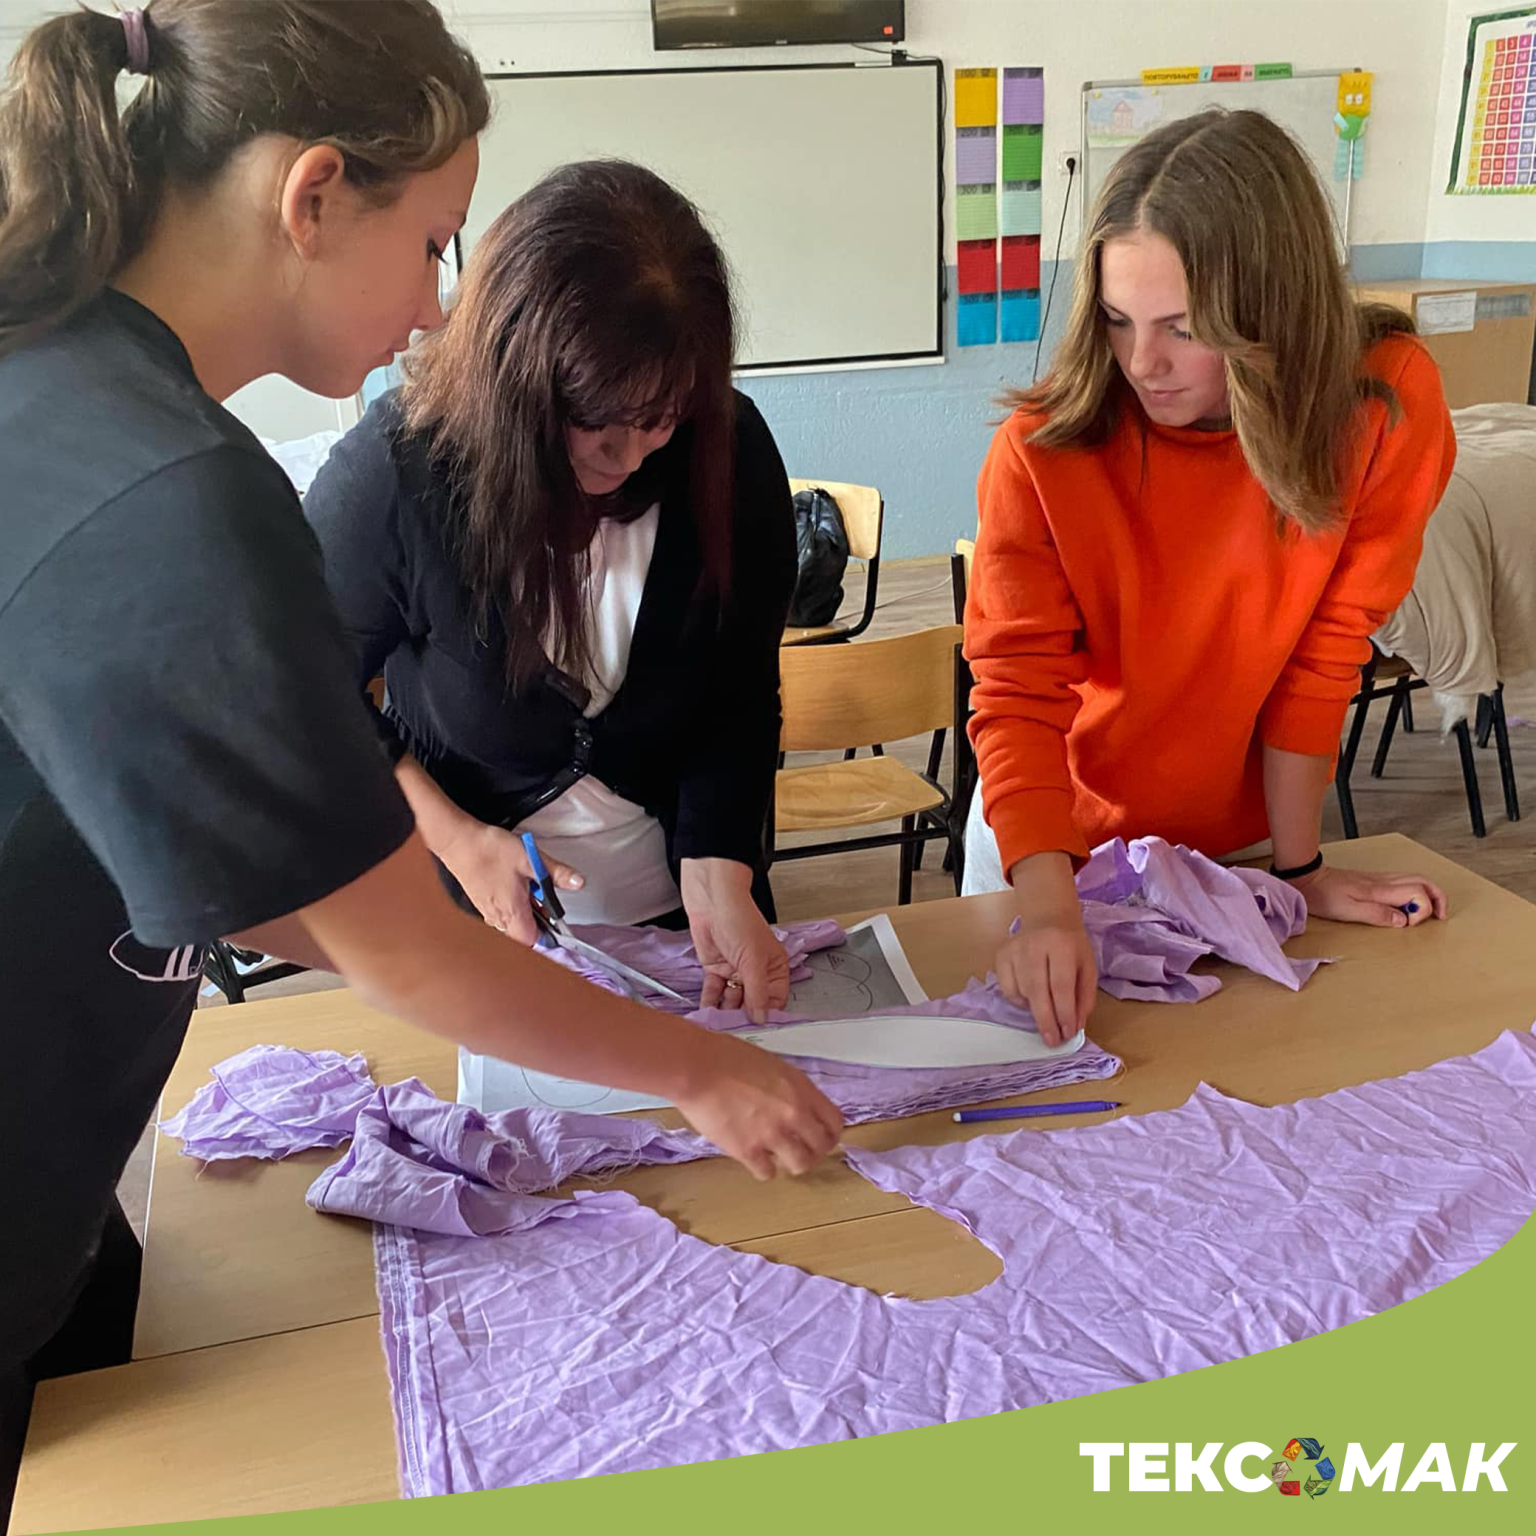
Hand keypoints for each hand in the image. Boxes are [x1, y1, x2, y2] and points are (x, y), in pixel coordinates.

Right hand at [437, 820, 582, 944]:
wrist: (459, 841)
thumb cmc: (491, 850)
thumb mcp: (531, 859)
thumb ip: (556, 873)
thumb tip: (578, 882)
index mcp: (512, 912)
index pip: (532, 941)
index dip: (547, 936)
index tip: (555, 924)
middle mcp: (497, 918)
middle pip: (522, 935)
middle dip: (537, 922)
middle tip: (542, 901)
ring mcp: (487, 912)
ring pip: (510, 925)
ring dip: (523, 914)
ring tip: (527, 890)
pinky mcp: (480, 903)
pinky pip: (500, 915)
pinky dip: (510, 907)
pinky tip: (513, 887)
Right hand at [673, 1032, 843, 1179]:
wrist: (696, 1068)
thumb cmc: (728, 1057)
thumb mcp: (773, 1065)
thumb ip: (791, 1089)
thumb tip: (798, 1107)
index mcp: (801, 1089)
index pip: (835, 1122)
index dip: (830, 1133)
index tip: (821, 1136)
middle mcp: (793, 1114)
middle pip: (821, 1147)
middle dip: (814, 1150)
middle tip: (800, 1148)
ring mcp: (771, 1134)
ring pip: (800, 1165)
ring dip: (792, 1162)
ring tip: (780, 1156)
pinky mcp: (747, 1151)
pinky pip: (768, 1173)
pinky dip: (764, 1168)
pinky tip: (755, 1158)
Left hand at [681, 858, 790, 1021]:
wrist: (711, 902)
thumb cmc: (740, 921)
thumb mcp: (753, 960)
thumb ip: (757, 992)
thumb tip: (762, 1018)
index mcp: (774, 968)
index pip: (775, 1000)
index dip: (767, 1016)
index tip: (758, 1032)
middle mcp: (756, 973)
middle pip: (752, 1004)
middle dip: (743, 1017)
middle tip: (735, 1033)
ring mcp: (735, 973)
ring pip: (732, 1001)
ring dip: (725, 1013)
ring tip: (720, 1026)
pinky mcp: (716, 971)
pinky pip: (714, 993)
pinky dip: (711, 1003)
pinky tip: (708, 1015)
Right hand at [997, 850, 1097, 1045]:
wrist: (1048, 917)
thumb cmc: (1071, 946)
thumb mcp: (1088, 967)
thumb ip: (1084, 997)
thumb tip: (1075, 1026)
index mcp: (1062, 945)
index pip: (1061, 985)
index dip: (1064, 1013)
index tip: (1068, 1033)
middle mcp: (1034, 945)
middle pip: (1037, 990)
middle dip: (1046, 1020)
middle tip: (1052, 1040)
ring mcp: (1014, 949)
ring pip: (1022, 991)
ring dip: (1035, 1010)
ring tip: (1047, 1014)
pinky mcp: (1000, 955)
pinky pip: (1007, 989)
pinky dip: (1019, 1000)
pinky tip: (1031, 996)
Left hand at [1289, 864, 1447, 927]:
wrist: (1306, 878)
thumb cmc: (1324, 896)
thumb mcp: (1348, 910)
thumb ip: (1377, 915)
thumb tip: (1403, 921)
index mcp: (1381, 890)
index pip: (1417, 894)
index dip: (1422, 911)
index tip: (1409, 924)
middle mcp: (1384, 881)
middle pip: (1423, 882)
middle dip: (1438, 898)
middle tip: (1442, 916)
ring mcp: (1380, 879)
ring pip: (1416, 879)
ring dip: (1429, 893)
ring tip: (1432, 911)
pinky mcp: (1373, 880)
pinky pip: (1404, 880)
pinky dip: (1416, 890)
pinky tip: (1410, 903)